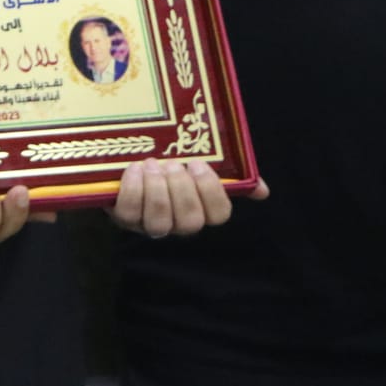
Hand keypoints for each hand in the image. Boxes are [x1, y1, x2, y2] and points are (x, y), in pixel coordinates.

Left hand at [109, 160, 268, 237]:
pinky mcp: (123, 218)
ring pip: (160, 224)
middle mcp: (177, 223)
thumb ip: (231, 175)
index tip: (199, 165)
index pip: (218, 215)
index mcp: (200, 208)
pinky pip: (129, 214)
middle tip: (174, 165)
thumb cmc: (168, 164)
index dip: (211, 192)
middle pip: (190, 223)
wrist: (124, 161)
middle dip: (182, 192)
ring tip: (153, 165)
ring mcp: (149, 224)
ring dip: (158, 191)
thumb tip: (262, 190)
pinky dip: (133, 190)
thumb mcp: (197, 164)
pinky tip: (135, 169)